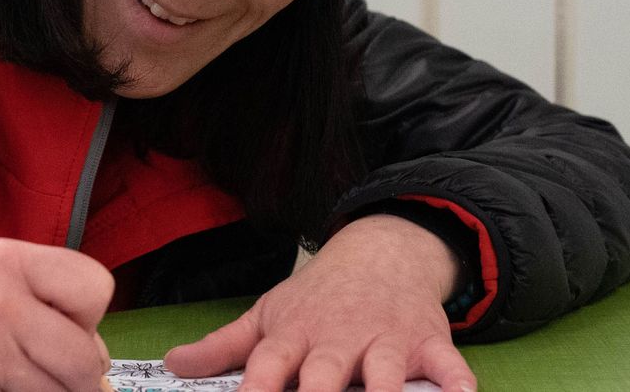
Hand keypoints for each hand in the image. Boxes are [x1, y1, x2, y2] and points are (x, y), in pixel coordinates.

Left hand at [163, 214, 476, 391]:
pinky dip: (456, 383)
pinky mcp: (428, 342)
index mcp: (294, 336)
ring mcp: (384, 339)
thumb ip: (224, 346)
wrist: (380, 252)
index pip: (268, 367)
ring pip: (383, 374)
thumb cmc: (316, 297)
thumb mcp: (268, 315)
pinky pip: (447, 366)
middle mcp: (338, 340)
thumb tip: (173, 363)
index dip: (255, 391)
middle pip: (324, 376)